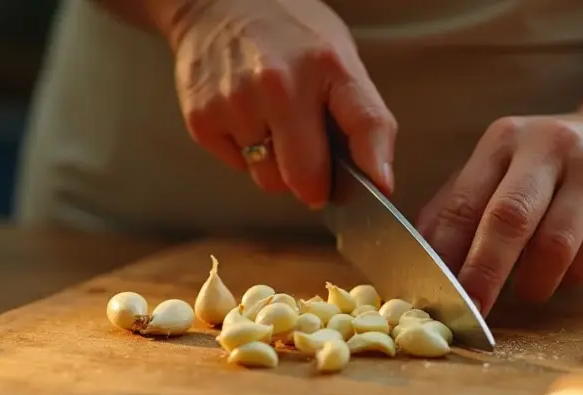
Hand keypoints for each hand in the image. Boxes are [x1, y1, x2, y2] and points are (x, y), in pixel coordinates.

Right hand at [167, 0, 395, 206]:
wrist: (215, 4)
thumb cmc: (286, 33)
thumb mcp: (337, 54)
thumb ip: (359, 111)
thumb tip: (376, 175)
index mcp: (327, 63)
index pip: (365, 123)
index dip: (374, 164)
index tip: (379, 188)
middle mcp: (280, 84)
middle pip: (306, 178)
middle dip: (315, 185)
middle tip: (314, 168)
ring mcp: (237, 103)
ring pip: (269, 180)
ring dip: (277, 168)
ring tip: (274, 127)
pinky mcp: (203, 119)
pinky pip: (238, 166)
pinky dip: (245, 153)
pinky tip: (246, 118)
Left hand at [416, 107, 582, 314]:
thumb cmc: (546, 166)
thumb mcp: (498, 166)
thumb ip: (456, 207)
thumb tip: (422, 263)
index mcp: (510, 138)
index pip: (469, 202)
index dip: (450, 256)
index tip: (440, 296)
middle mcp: (559, 148)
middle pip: (513, 221)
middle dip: (487, 275)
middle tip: (477, 311)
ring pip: (563, 255)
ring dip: (542, 284)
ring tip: (536, 281)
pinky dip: (582, 279)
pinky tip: (578, 262)